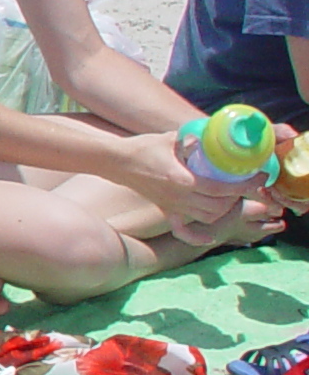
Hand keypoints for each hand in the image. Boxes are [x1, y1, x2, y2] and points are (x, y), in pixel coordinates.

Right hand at [111, 130, 258, 234]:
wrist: (116, 162)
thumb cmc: (143, 148)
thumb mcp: (170, 138)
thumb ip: (192, 141)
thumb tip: (209, 141)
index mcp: (182, 179)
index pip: (222, 188)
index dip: (245, 184)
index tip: (258, 177)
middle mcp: (179, 197)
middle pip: (219, 206)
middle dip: (237, 197)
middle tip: (244, 184)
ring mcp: (173, 206)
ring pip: (208, 217)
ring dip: (224, 210)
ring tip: (230, 197)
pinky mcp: (167, 209)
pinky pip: (184, 230)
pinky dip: (199, 236)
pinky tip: (210, 236)